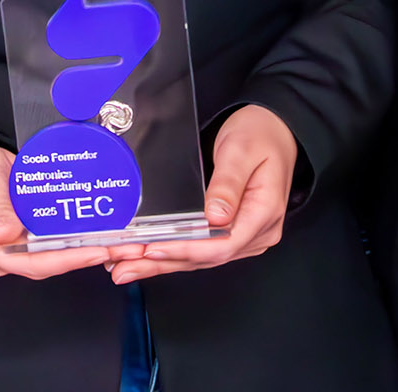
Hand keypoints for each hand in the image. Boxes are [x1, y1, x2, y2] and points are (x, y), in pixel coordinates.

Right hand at [0, 135, 116, 279]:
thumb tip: (7, 235)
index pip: (31, 262)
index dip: (66, 260)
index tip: (95, 252)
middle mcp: (1, 252)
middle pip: (48, 262)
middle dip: (84, 257)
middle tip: (119, 250)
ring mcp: (13, 243)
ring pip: (53, 252)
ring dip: (85, 248)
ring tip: (118, 243)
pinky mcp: (23, 231)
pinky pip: (51, 237)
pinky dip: (74, 235)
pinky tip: (98, 229)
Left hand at [108, 104, 295, 284]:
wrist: (273, 129)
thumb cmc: (260, 135)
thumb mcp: (241, 151)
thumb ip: (228, 183)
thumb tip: (215, 216)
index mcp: (263, 213)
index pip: (221, 244)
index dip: (185, 250)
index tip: (154, 249)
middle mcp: (257, 232)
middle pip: (207, 257)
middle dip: (163, 263)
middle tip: (124, 268)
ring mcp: (246, 235)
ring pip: (200, 257)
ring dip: (163, 263)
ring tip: (126, 268)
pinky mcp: (233, 232)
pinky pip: (202, 248)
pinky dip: (174, 254)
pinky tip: (149, 258)